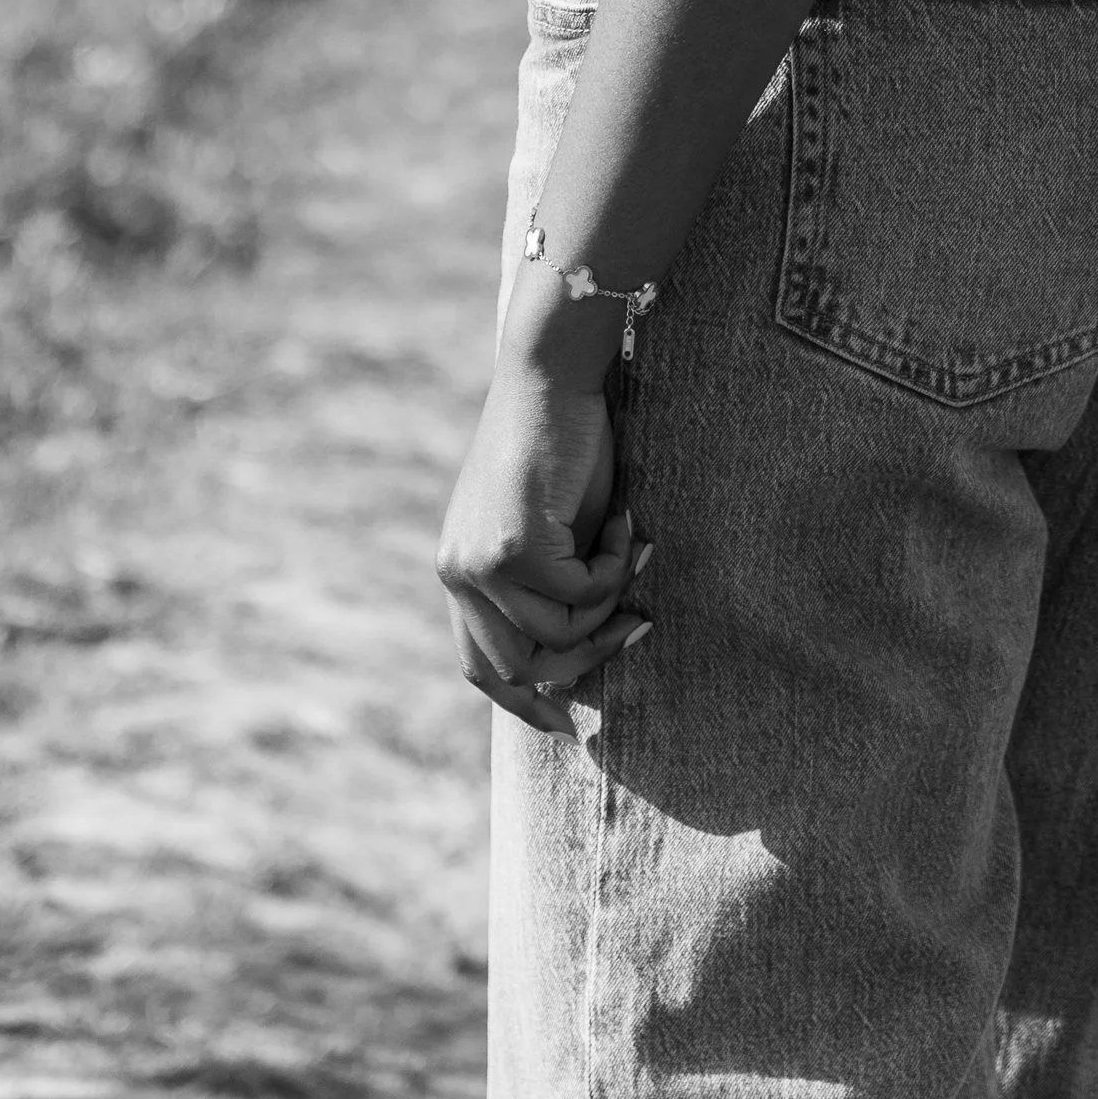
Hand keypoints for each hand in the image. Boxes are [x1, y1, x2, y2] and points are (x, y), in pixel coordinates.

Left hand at [437, 347, 649, 731]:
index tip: (568, 725)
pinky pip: (581, 595)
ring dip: (609, 601)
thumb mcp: (553, 529)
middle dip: (588, 656)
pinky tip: (626, 518)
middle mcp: (458, 573)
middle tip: (639, 624)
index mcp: (459, 570)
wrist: (554, 373)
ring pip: (559, 635)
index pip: (479, 666)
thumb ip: (550, 585)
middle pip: (518, 667)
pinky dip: (615, 565)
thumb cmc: (563, 440)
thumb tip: (583, 654)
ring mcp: (481, 563)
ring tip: (630, 543)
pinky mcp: (514, 547)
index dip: (524, 702)